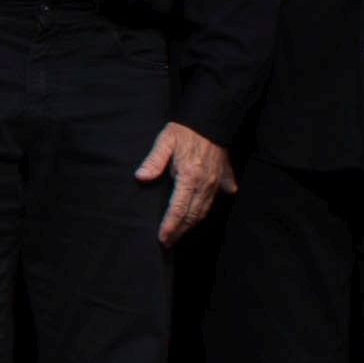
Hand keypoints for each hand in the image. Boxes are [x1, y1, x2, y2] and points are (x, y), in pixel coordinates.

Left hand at [137, 124, 233, 244]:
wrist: (211, 120)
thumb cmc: (185, 130)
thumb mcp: (165, 140)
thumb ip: (154, 160)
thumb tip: (141, 177)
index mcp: (189, 176)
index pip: (178, 209)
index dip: (170, 226)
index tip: (162, 239)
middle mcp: (204, 183)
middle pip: (192, 215)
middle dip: (179, 231)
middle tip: (167, 243)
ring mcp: (215, 182)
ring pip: (203, 211)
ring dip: (191, 225)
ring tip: (179, 235)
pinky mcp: (223, 179)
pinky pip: (214, 200)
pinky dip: (205, 211)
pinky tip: (199, 217)